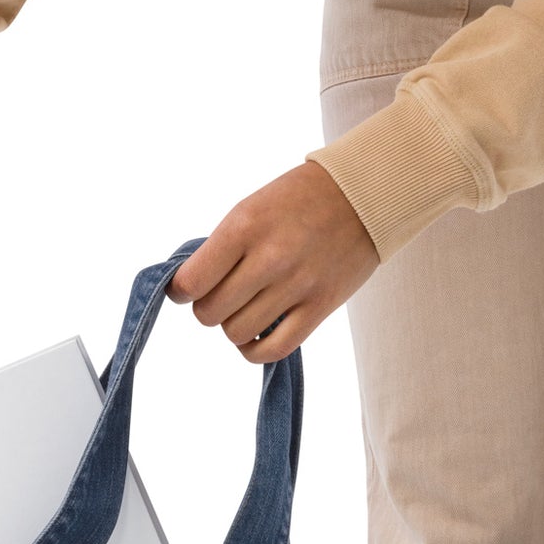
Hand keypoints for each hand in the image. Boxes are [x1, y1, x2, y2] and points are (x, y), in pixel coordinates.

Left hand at [169, 160, 377, 362]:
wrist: (361, 194)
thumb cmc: (299, 199)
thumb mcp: (252, 208)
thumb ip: (223, 247)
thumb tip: (192, 287)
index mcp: (244, 227)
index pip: (192, 282)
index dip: (181, 291)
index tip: (187, 289)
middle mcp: (269, 258)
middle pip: (210, 313)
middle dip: (208, 308)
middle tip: (222, 296)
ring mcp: (296, 285)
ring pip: (238, 333)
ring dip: (233, 327)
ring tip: (245, 309)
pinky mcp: (319, 307)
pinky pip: (273, 349)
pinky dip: (255, 349)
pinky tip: (256, 335)